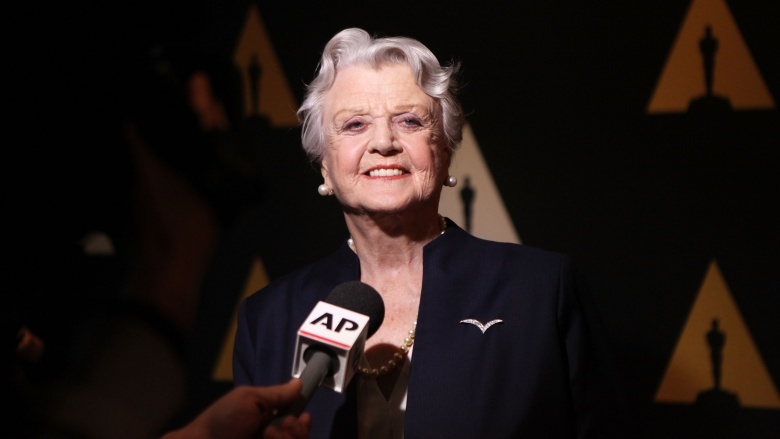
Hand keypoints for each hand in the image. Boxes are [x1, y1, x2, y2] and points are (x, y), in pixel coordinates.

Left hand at [162, 379, 310, 438]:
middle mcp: (271, 436)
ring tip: (267, 435)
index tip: (303, 416)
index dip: (302, 420)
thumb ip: (275, 394)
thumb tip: (297, 384)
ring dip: (285, 437)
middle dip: (295, 428)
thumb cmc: (219, 422)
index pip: (296, 420)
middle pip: (300, 434)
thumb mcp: (248, 399)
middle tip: (281, 425)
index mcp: (267, 419)